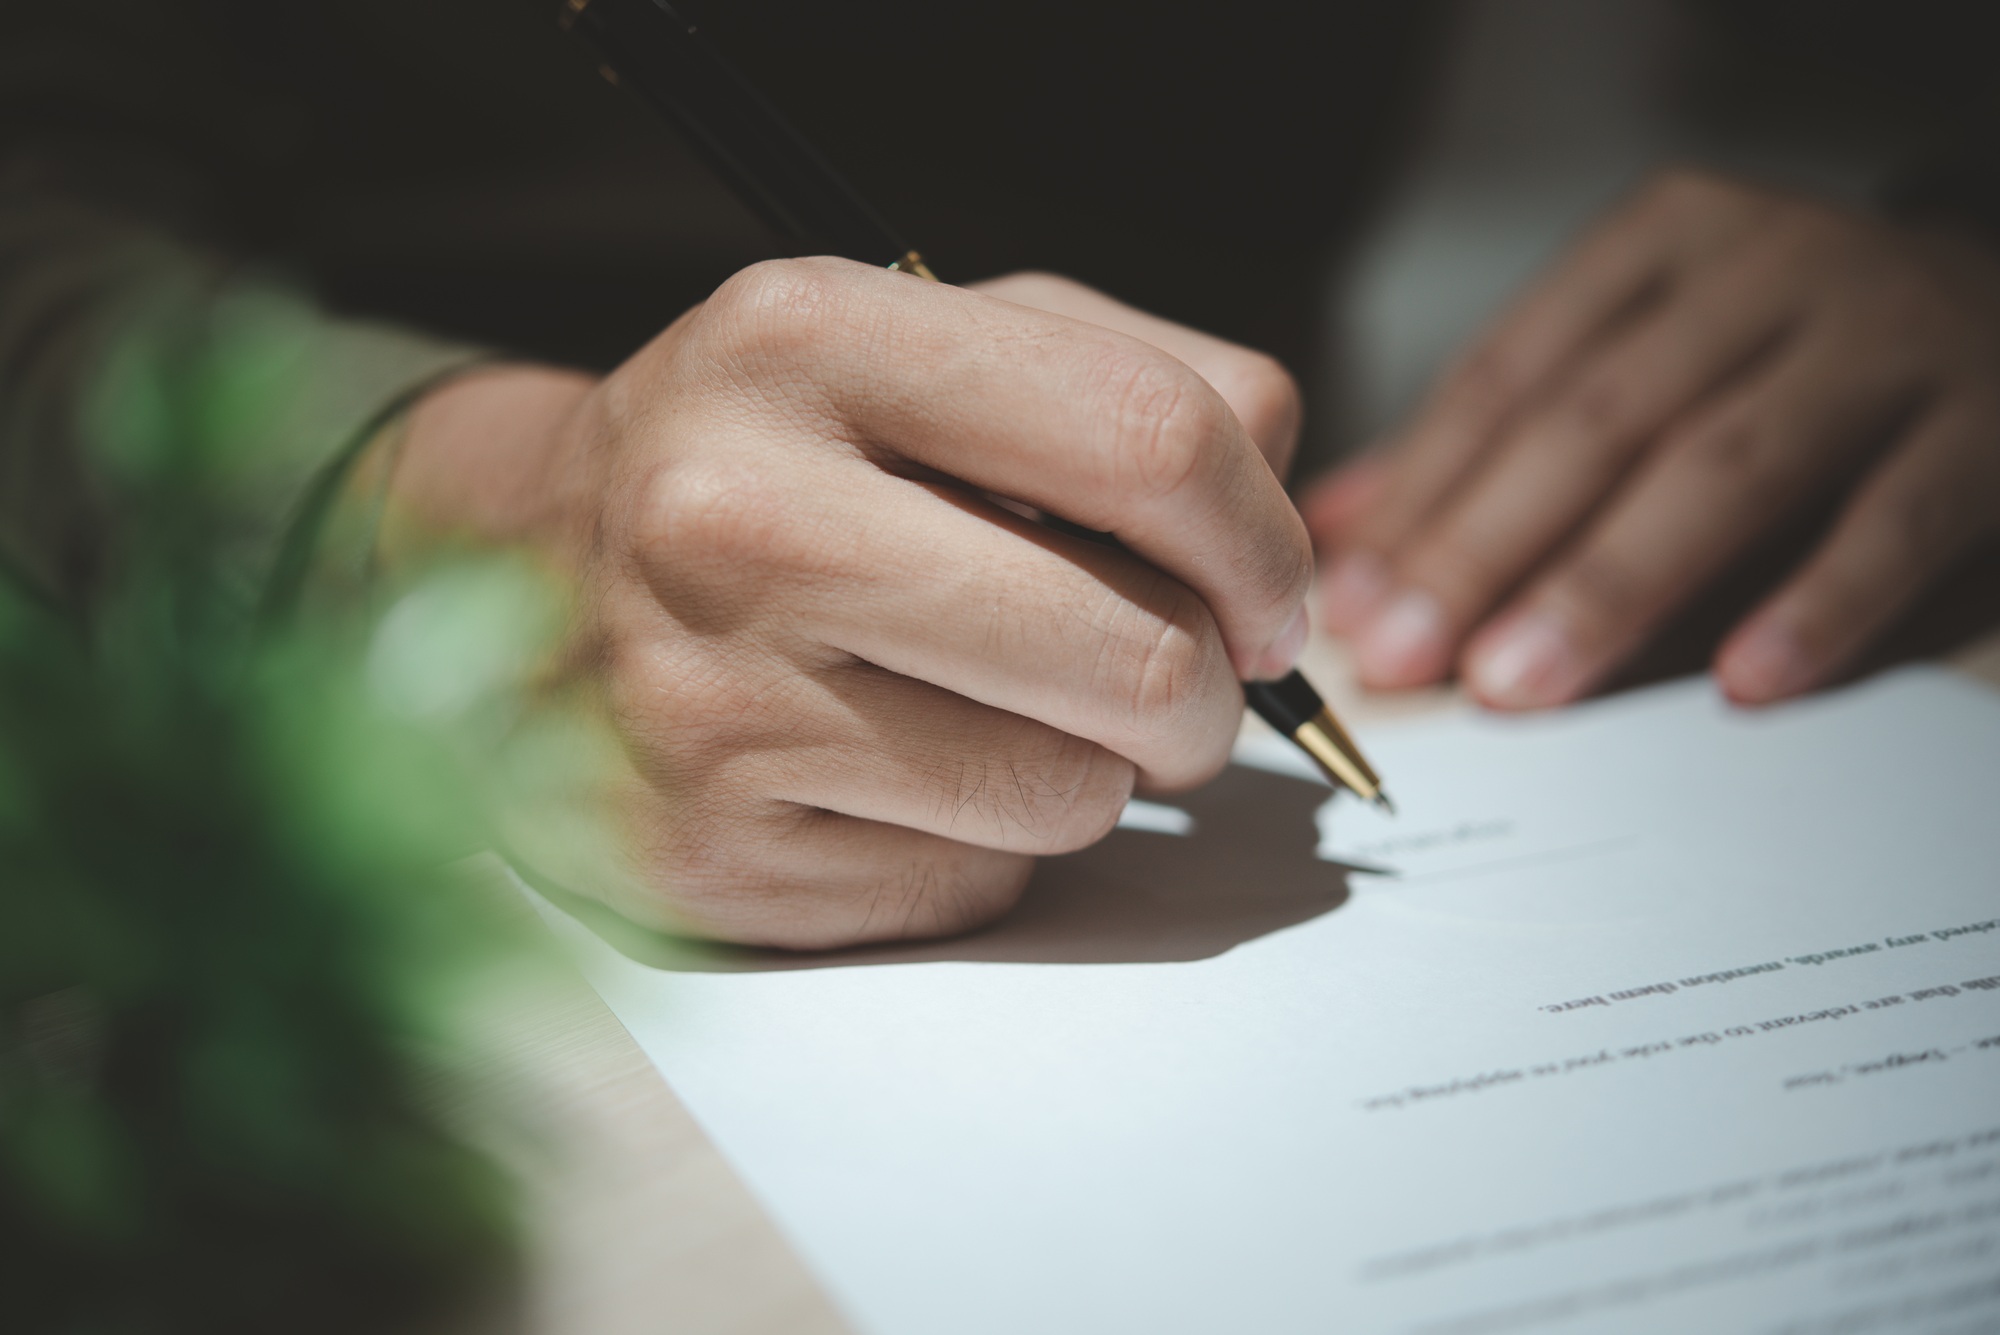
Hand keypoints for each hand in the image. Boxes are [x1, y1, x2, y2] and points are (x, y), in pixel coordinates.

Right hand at [383, 261, 1308, 947]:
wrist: (524, 572)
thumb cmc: (785, 456)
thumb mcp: (934, 343)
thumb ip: (1142, 382)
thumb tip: (1284, 546)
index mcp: (806, 338)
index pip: (1150, 437)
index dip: (1265, 536)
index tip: (1271, 594)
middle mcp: (733, 515)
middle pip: (1140, 652)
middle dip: (1216, 695)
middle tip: (1184, 687)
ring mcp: (705, 702)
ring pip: (1072, 795)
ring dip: (1103, 772)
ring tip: (1021, 714)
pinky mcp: (705, 857)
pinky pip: (975, 882)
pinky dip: (988, 840)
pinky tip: (901, 773)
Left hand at [1304, 168, 1999, 707]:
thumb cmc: (1783, 356)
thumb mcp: (1641, 359)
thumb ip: (1495, 441)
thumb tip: (1339, 530)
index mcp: (1659, 248)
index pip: (1509, 376)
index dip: (1424, 496)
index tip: (1354, 602)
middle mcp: (1767, 270)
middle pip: (1596, 421)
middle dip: (1486, 547)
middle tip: (1405, 655)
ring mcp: (1882, 338)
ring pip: (1723, 467)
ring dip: (1609, 584)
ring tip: (1519, 681)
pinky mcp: (1986, 422)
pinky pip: (1892, 519)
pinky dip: (1815, 602)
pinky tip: (1742, 680)